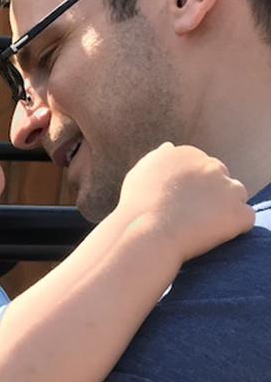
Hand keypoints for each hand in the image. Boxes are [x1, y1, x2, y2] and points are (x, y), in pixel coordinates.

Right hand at [117, 142, 253, 261]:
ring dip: (224, 209)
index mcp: (187, 154)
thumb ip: (158, 158)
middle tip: (189, 216)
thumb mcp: (140, 173)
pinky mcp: (239, 212)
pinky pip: (244, 219)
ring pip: (236, 197)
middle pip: (221, 181)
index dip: (192, 189)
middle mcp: (211, 165)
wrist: (144, 232)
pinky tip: (209, 235)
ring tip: (199, 226)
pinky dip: (233, 228)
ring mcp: (228, 188)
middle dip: (211, 196)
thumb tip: (169, 146)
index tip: (178, 203)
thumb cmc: (137, 206)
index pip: (202, 169)